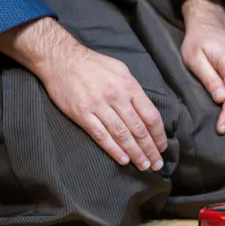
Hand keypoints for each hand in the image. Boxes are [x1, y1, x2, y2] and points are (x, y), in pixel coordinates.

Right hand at [0, 17, 166, 170]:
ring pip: (122, 135)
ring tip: (144, 165)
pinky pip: (101, 136)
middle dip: (150, 149)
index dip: (158, 134)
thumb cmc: (93, 65)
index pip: (150, 115)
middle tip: (157, 164)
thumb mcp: (120, 70)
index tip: (162, 146)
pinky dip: (113, 150)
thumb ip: (134, 90)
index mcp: (129, 86)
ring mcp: (98, 106)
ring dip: (135, 153)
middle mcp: (116, 97)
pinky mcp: (82, 114)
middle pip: (138, 129)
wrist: (61, 60)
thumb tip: (146, 110)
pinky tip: (123, 159)